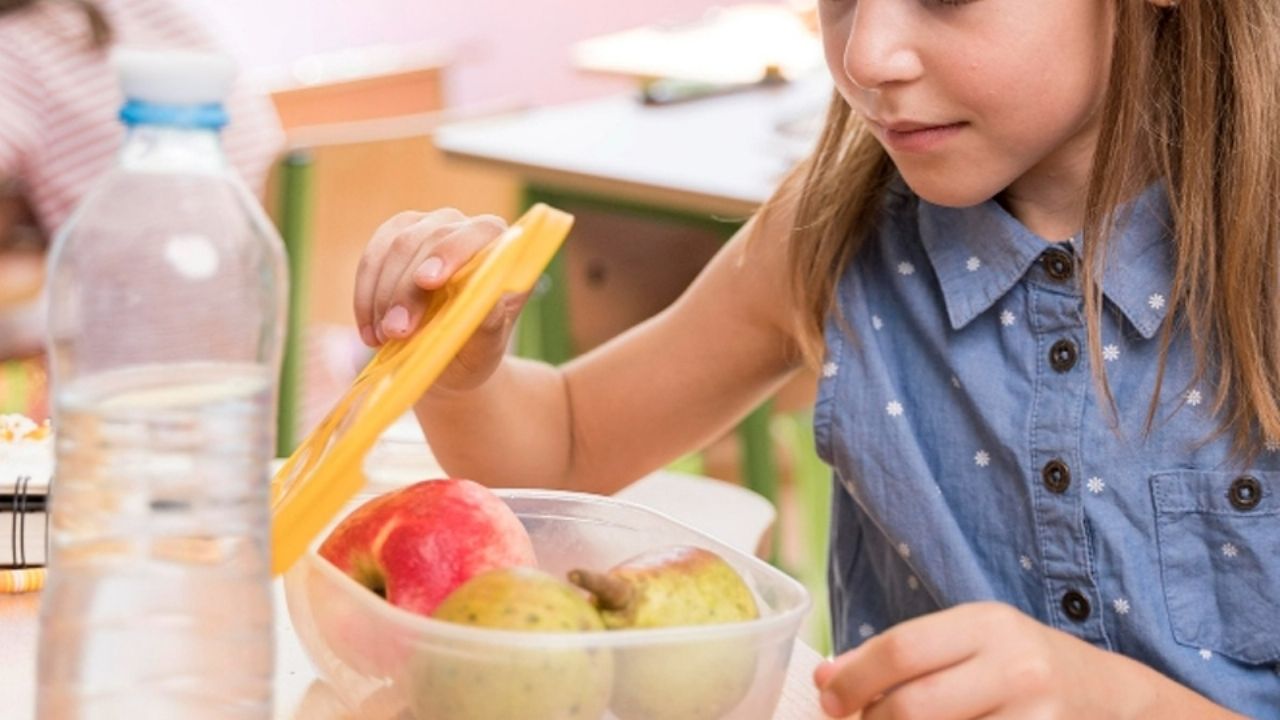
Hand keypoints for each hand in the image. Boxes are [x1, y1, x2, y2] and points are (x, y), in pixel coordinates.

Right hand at [353, 208, 525, 392]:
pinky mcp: (392, 237)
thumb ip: (489, 323)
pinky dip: (366, 296)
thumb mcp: (486, 347)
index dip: (452, 253)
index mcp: (500, 247)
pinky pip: (371, 259)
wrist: (450, 356)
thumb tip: (486, 302)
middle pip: (431, 240)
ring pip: (396, 247)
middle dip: (408, 289)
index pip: (481, 232)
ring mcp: (426, 227)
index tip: (427, 282)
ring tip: (383, 338)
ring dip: (383, 296)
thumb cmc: (475, 349)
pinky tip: (370, 331)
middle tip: (396, 331)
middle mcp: (464, 227)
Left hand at [813, 602, 1199, 719]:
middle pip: (912, 707)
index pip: (901, 651)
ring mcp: (1035, 718)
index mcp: (988, 625)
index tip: (827, 698)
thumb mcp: (967, 640)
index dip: (852, 681)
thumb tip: (827, 678)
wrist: (1109, 697)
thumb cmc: (1020, 664)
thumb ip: (899, 654)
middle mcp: (1016, 669)